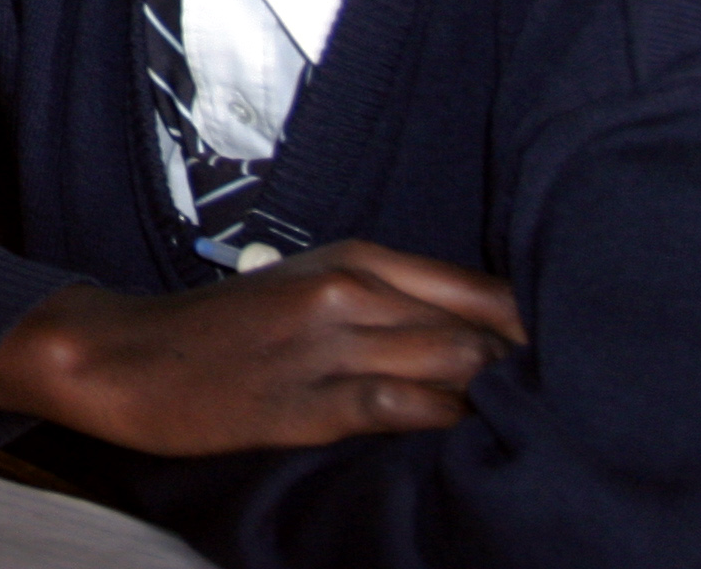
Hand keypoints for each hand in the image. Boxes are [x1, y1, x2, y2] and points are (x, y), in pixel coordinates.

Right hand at [0, 241, 524, 457]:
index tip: (569, 361)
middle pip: (482, 327)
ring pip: (453, 364)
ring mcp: (330, 345)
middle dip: (531, 370)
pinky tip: (464, 442)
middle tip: (567, 408)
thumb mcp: (311, 289)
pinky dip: (446, 424)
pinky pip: (403, 409)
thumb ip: (390, 304)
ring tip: (531, 432)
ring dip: (498, 400)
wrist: (131, 356)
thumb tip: (481, 341)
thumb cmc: (228, 330)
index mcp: (358, 258)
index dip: (537, 329)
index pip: (484, 288)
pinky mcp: (308, 401)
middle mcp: (351, 290)